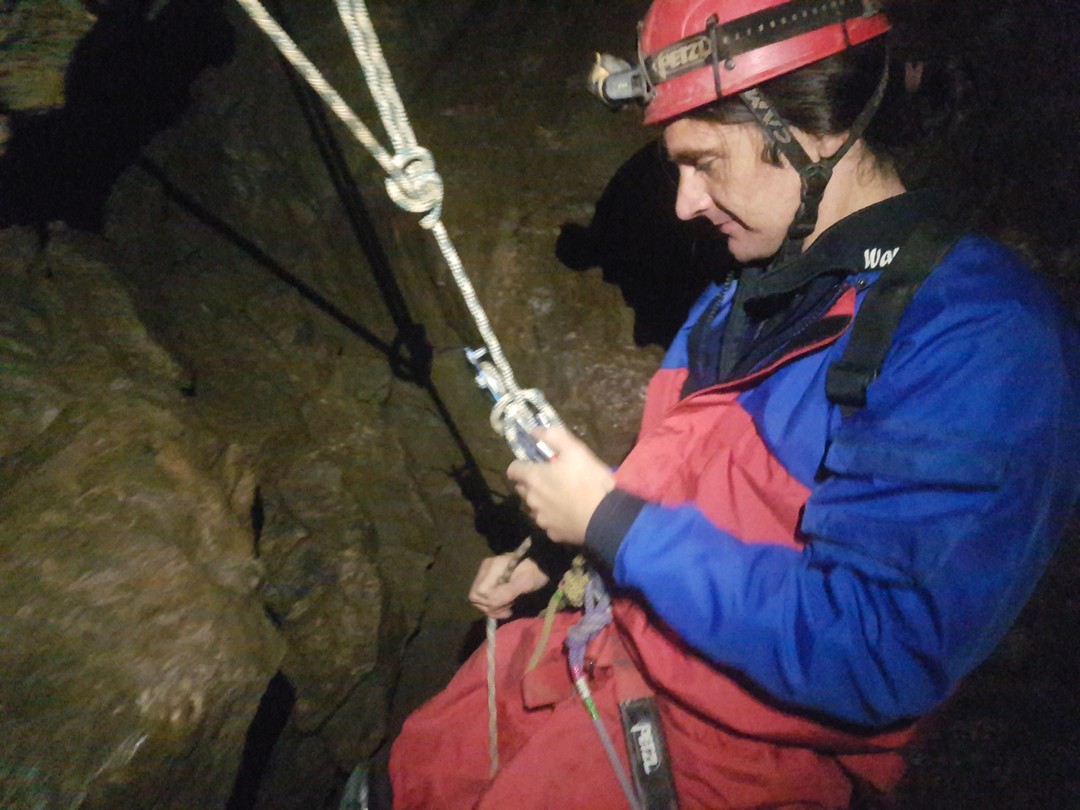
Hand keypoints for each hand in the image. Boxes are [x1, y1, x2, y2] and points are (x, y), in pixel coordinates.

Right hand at [468, 555, 549, 619]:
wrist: (540, 565)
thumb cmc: (535, 572)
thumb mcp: (525, 582)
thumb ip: (507, 592)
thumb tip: (491, 603)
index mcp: (493, 566)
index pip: (480, 592)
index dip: (491, 602)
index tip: (508, 605)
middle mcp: (485, 569)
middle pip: (475, 596)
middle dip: (491, 607)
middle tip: (508, 609)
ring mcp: (486, 574)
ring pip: (478, 599)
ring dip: (493, 607)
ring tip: (508, 606)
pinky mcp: (489, 579)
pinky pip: (483, 596)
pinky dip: (493, 604)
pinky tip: (505, 603)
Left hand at [506, 426, 615, 545]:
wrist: (605, 517)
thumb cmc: (589, 480)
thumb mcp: (575, 450)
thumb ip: (552, 436)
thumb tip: (533, 430)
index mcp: (534, 478)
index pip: (512, 469)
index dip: (522, 465)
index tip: (536, 463)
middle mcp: (532, 499)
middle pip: (523, 489)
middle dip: (533, 483)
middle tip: (553, 479)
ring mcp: (541, 519)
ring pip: (535, 507)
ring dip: (543, 501)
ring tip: (563, 498)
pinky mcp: (552, 534)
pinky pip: (548, 522)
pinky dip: (555, 517)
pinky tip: (570, 514)